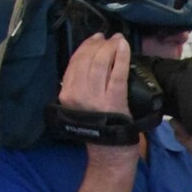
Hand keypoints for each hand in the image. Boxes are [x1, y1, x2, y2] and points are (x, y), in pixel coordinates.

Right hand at [59, 35, 136, 169]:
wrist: (108, 152)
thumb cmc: (98, 128)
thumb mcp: (80, 106)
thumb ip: (79, 87)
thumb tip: (88, 62)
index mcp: (67, 94)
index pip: (74, 62)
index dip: (85, 47)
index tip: (95, 39)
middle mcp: (77, 94)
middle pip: (87, 59)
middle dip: (98, 45)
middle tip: (107, 38)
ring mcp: (95, 97)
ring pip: (100, 63)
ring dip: (110, 48)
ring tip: (117, 41)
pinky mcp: (113, 100)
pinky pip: (116, 73)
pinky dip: (120, 57)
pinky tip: (124, 46)